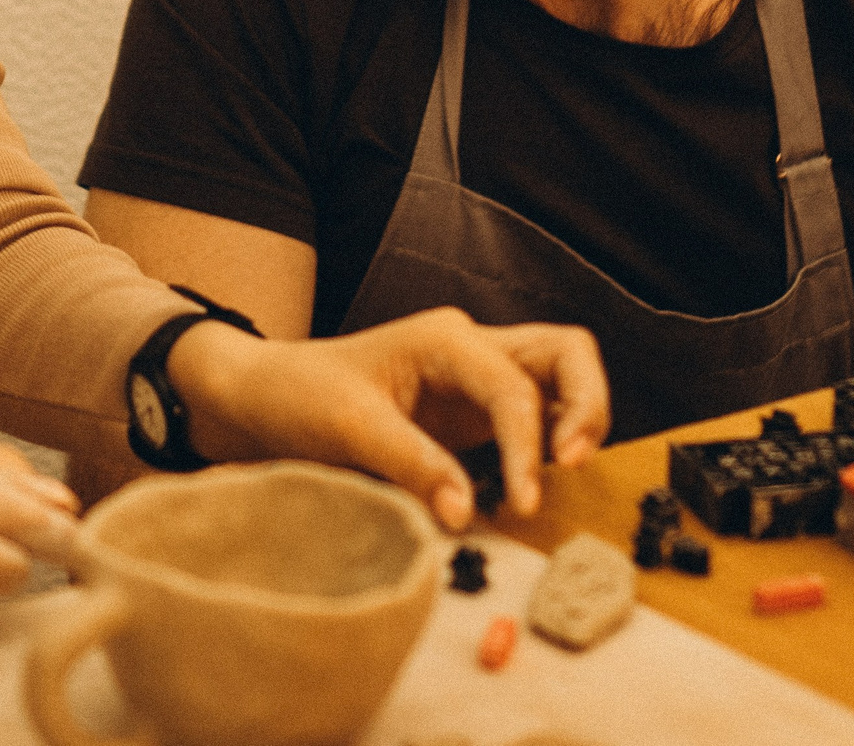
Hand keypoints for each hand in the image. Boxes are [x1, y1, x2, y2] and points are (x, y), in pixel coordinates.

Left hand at [166, 309, 607, 527]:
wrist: (264, 397)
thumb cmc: (300, 396)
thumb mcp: (349, 429)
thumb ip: (412, 465)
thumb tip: (465, 513)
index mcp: (445, 339)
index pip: (514, 387)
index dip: (528, 446)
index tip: (522, 502)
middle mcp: (471, 349)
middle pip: (567, 352)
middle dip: (589, 404)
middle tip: (574, 465)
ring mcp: (476, 379)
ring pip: (561, 378)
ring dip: (578, 421)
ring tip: (562, 476)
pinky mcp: (472, 412)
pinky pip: (535, 417)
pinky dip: (549, 443)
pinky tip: (532, 483)